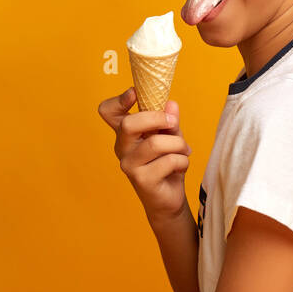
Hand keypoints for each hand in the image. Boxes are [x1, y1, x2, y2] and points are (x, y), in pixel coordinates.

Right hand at [98, 89, 191, 225]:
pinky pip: (168, 161)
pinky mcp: (141, 180)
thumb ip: (169, 121)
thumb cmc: (167, 164)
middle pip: (129, 124)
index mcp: (126, 133)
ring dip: (178, 144)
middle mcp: (122, 147)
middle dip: (156, 118)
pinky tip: (181, 167)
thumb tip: (171, 104)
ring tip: (184, 151)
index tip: (134, 92)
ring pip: (155, 143)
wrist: (169, 199)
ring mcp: (129, 165)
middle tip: (173, 122)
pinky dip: (182, 161)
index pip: (108, 112)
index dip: (118, 100)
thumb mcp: (171, 137)